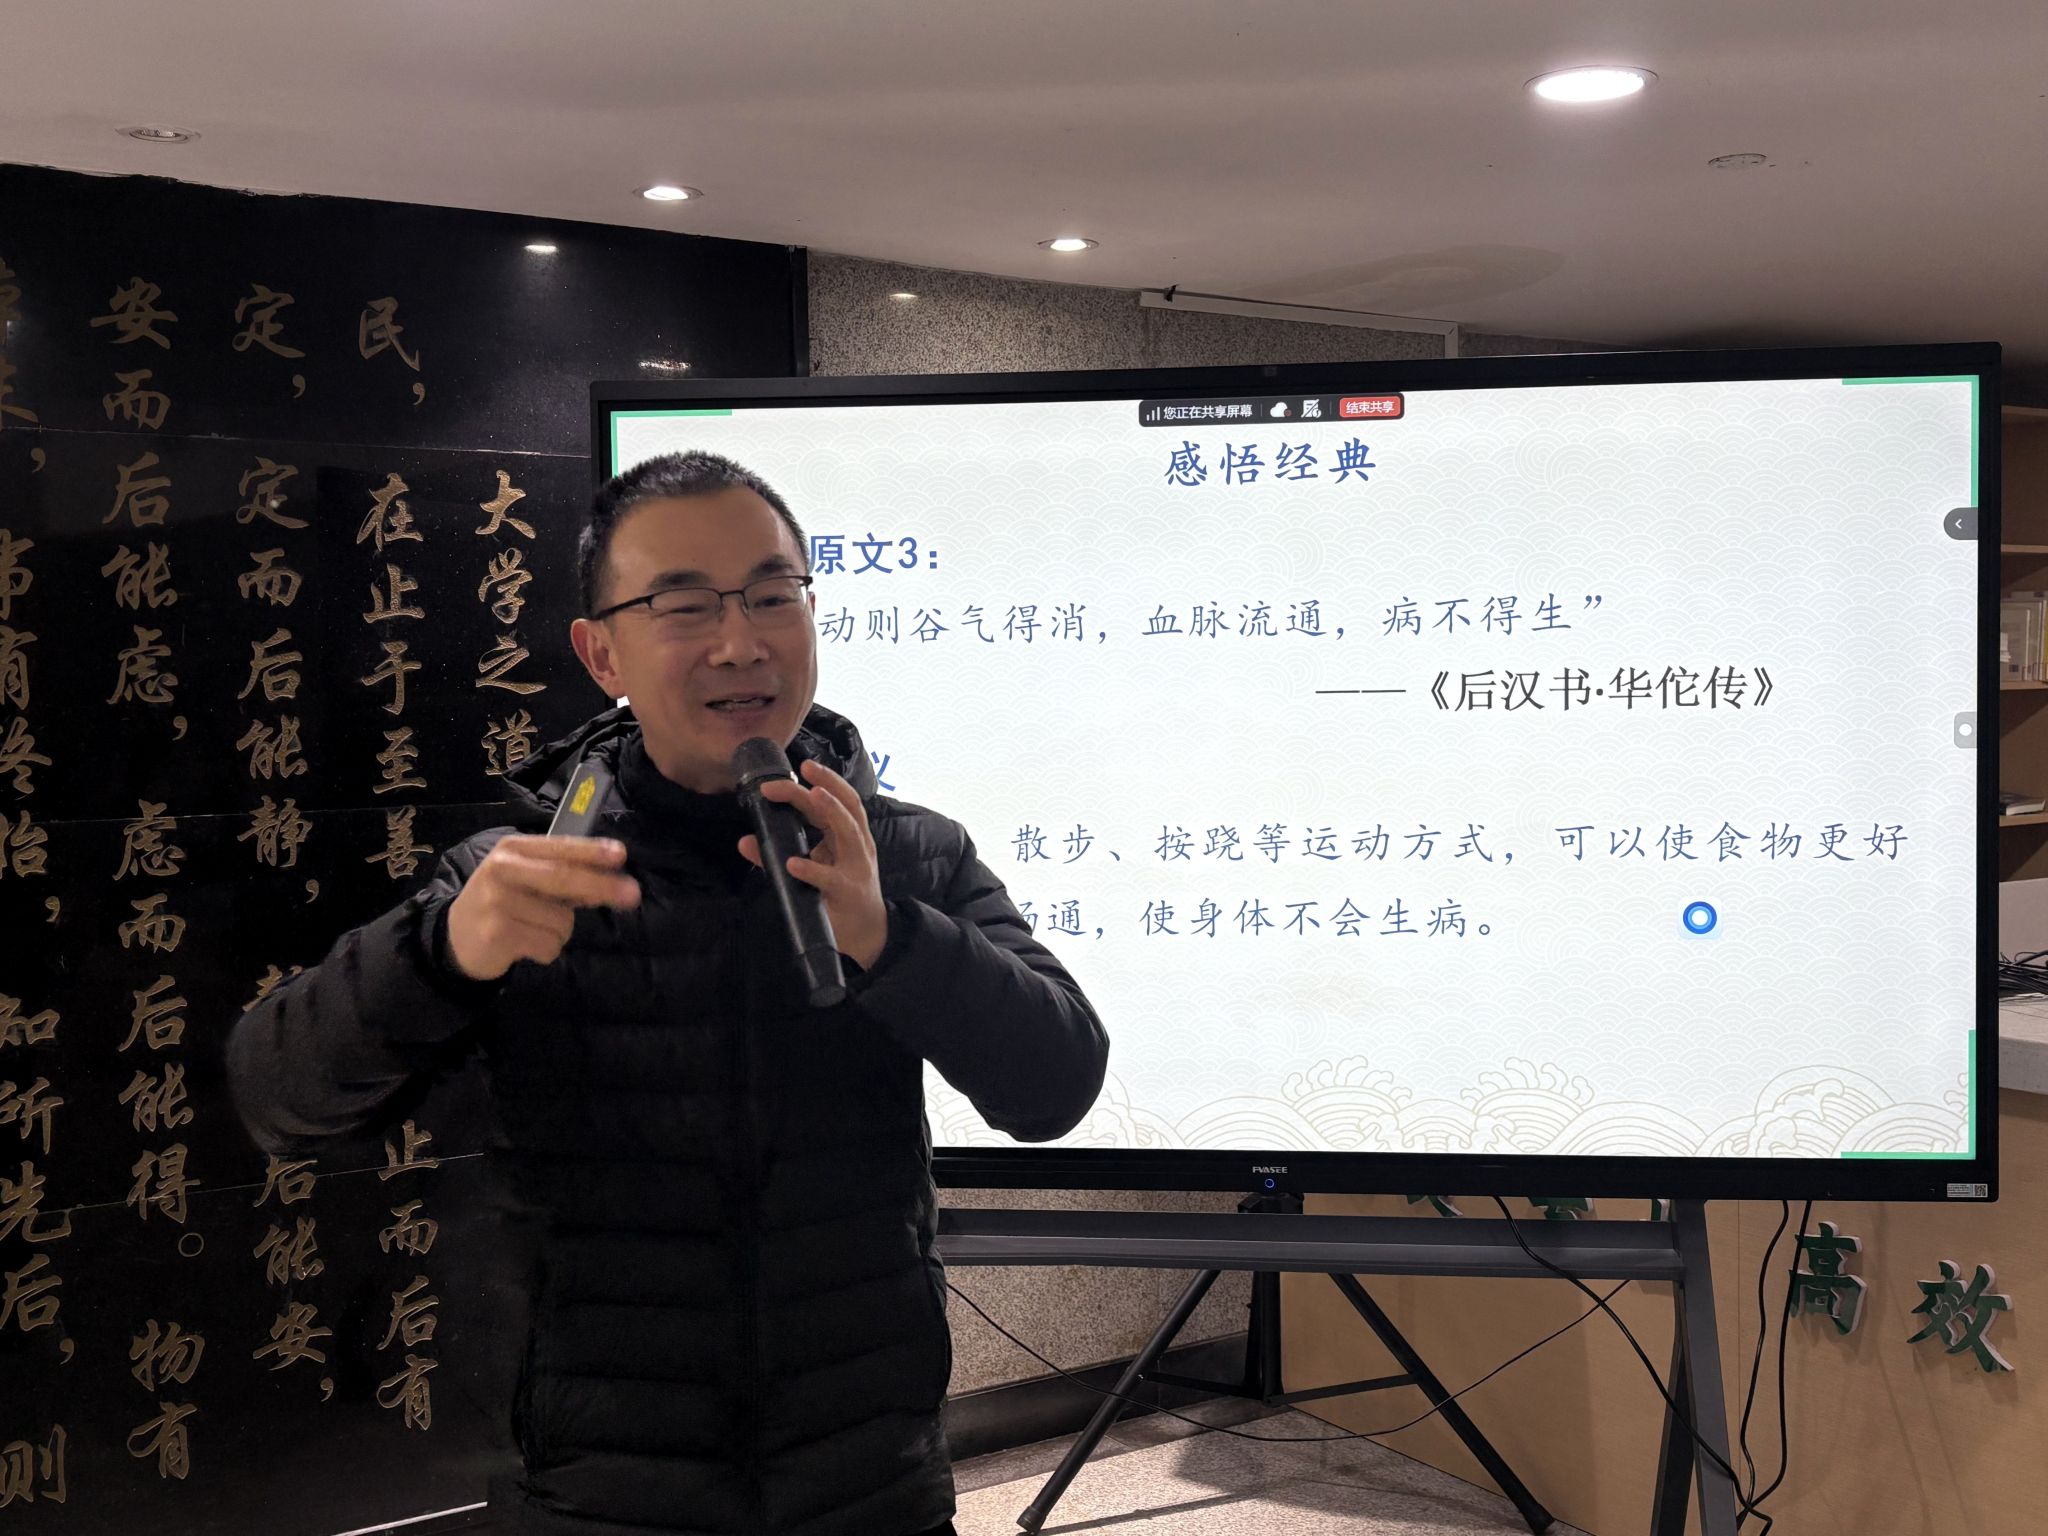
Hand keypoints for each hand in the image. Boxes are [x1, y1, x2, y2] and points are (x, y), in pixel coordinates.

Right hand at [444, 835, 640, 980]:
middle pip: (563, 878)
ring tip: (533, 929)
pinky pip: (549, 946)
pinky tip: (524, 946)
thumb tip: (612, 881)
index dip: (592, 851)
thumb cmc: (503, 903)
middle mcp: (502, 870)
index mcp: (512, 849)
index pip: (559, 848)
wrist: (455, 938)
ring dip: (559, 932)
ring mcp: (498, 903)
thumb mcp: (525, 879)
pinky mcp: (498, 934)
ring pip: (561, 921)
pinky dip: (547, 951)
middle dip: (602, 887)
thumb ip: (562, 876)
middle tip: (633, 895)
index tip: (621, 855)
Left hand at [738, 759, 888, 969]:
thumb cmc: (838, 896)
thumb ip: (780, 852)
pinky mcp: (849, 892)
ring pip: (849, 831)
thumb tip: (745, 840)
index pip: (840, 799)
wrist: (867, 934)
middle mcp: (857, 844)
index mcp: (849, 835)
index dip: (824, 780)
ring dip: (831, 810)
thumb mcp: (811, 869)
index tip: (801, 766)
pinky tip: (792, 864)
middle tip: (799, 772)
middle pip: (847, 805)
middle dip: (825, 785)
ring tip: (812, 795)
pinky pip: (830, 878)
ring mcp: (856, 866)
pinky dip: (811, 869)